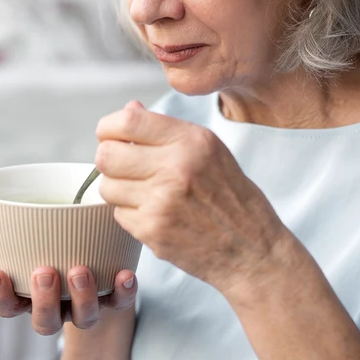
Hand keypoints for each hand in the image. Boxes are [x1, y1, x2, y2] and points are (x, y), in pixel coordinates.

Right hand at [0, 224, 136, 334]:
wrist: (93, 261)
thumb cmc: (48, 250)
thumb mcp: (22, 245)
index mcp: (28, 298)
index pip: (7, 307)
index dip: (0, 295)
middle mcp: (56, 309)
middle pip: (46, 322)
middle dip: (44, 300)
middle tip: (44, 272)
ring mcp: (84, 308)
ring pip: (83, 318)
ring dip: (82, 297)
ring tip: (79, 270)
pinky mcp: (113, 300)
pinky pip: (120, 303)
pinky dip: (124, 292)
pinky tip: (125, 274)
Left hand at [95, 101, 287, 292]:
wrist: (253, 250)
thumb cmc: (232, 199)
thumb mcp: (210, 151)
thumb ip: (167, 130)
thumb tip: (128, 109)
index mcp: (192, 140)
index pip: (127, 121)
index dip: (108, 128)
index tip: (111, 135)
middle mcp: (176, 167)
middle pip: (106, 154)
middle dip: (109, 160)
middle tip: (124, 167)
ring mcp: (162, 201)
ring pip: (107, 186)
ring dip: (119, 189)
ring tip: (144, 193)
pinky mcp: (152, 230)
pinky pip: (118, 214)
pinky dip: (130, 215)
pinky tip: (155, 215)